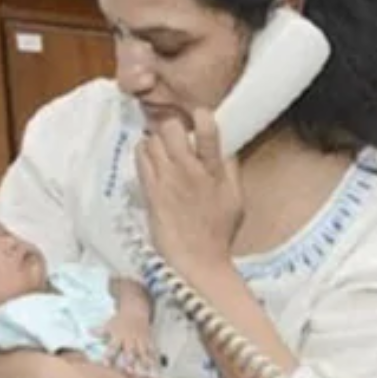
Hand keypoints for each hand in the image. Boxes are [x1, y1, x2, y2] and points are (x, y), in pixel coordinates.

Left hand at [101, 310, 157, 374]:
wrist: (135, 310)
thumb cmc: (120, 320)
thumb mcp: (109, 324)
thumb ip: (99, 331)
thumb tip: (88, 331)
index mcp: (118, 336)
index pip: (112, 347)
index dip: (109, 356)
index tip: (106, 365)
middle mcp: (129, 339)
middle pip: (129, 351)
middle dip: (130, 361)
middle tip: (129, 372)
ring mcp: (140, 341)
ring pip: (143, 353)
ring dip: (145, 362)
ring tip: (148, 372)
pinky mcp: (148, 341)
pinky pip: (153, 351)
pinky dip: (155, 359)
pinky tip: (158, 368)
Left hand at [135, 109, 242, 277]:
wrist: (196, 261)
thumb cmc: (218, 234)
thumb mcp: (236, 200)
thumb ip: (231, 170)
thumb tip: (224, 148)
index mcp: (215, 173)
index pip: (208, 134)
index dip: (202, 118)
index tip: (200, 116)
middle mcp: (189, 172)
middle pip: (172, 129)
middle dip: (173, 127)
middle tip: (176, 137)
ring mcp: (166, 181)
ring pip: (152, 140)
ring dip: (156, 140)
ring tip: (162, 150)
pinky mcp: (150, 191)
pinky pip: (140, 158)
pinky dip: (143, 152)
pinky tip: (151, 160)